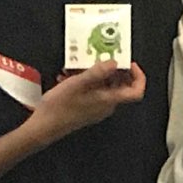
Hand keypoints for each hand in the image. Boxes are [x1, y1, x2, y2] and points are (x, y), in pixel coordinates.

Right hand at [26, 61, 145, 142]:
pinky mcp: (86, 107)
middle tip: (102, 56)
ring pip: (105, 85)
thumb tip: (115, 62)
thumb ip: (97, 72)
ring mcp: (96, 107)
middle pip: (120, 85)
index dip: (138, 76)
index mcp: (109, 100)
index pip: (136, 91)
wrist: (43, 127)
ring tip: (80, 64)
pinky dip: (86, 79)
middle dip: (112, 68)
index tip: (129, 63)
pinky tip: (70, 74)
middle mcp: (106, 105)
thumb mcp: (78, 84)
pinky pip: (93, 89)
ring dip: (95, 72)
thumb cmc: (60, 107)